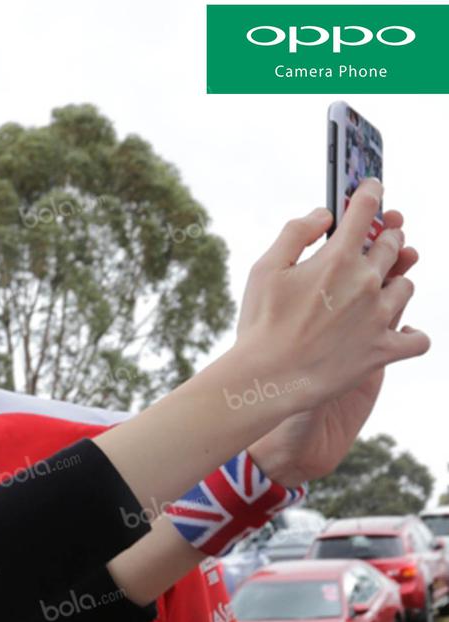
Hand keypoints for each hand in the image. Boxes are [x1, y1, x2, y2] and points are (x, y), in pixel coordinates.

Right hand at [246, 206, 421, 487]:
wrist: (269, 378)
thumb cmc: (260, 323)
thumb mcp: (264, 269)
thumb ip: (294, 233)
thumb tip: (323, 214)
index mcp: (337, 258)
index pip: (364, 211)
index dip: (369, 192)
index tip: (372, 187)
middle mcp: (366, 282)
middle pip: (393, 245)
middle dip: (387, 236)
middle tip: (378, 239)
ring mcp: (380, 316)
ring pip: (406, 286)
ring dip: (395, 282)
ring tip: (378, 291)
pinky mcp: (385, 349)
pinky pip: (417, 338)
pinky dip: (411, 334)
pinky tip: (398, 332)